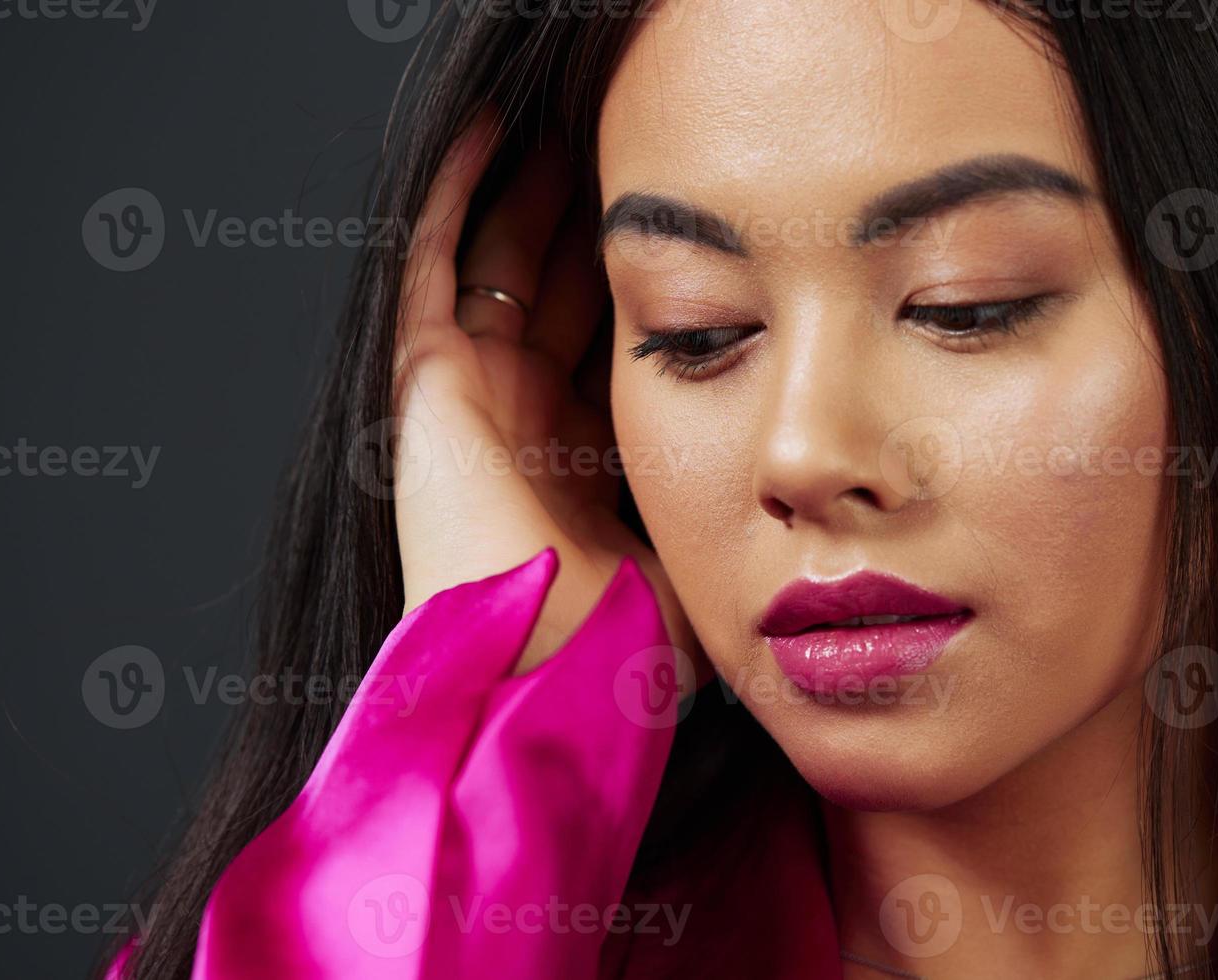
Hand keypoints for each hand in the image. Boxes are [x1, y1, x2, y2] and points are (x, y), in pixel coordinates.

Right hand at [391, 105, 698, 676]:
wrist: (552, 676)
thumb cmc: (628, 633)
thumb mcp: (693, 541)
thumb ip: (714, 484)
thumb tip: (786, 449)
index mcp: (581, 454)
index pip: (611, 333)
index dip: (644, 271)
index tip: (687, 212)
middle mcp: (525, 417)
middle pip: (558, 285)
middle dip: (592, 216)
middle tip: (629, 143)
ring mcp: (474, 397)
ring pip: (501, 262)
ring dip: (531, 190)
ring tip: (565, 117)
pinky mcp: (430, 384)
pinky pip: (436, 266)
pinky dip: (459, 196)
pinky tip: (492, 130)